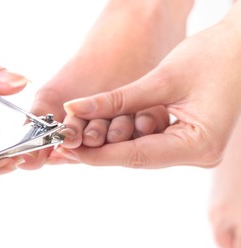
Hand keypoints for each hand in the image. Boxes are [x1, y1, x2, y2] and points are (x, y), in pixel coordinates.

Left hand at [59, 10, 240, 167]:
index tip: (69, 149)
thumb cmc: (213, 57)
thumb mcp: (161, 79)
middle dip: (101, 150)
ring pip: (141, 152)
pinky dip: (127, 135)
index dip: (100, 155)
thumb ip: (117, 99)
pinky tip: (104, 128)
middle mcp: (198, 155)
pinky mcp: (188, 140)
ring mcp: (194, 150)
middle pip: (138, 157)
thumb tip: (76, 109)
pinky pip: (151, 143)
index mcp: (198, 145)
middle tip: (68, 142)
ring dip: (111, 143)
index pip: (137, 156)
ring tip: (80, 135)